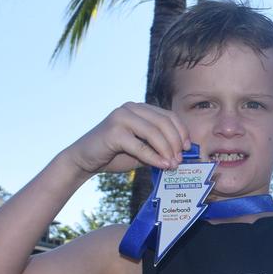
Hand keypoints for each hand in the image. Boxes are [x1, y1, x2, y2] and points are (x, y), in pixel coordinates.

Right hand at [62, 103, 190, 175]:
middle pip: (164, 122)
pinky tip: (162, 165)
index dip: (181, 131)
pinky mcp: (114, 131)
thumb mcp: (142, 149)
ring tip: (173, 165)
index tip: (187, 148)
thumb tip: (182, 155)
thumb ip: (158, 148)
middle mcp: (131, 108)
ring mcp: (121, 117)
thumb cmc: (115, 154)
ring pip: (154, 132)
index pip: (168, 115)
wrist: (85, 159)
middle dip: (175, 142)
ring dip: (167, 150)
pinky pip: (140, 145)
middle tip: (180, 160)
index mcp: (139, 108)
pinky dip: (154, 157)